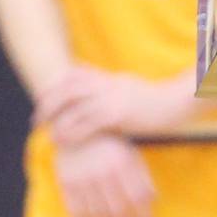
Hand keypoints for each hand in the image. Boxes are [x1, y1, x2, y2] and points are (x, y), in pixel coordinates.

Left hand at [36, 68, 193, 144]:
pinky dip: (70, 132)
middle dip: (48, 102)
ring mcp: (112, 98)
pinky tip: (64, 141)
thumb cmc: (158, 100)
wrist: (179, 103)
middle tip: (37, 119)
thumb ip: (112, 85)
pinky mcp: (117, 114)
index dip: (55, 86)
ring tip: (49, 134)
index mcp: (109, 77)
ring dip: (56, 120)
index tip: (44, 99)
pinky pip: (86, 123)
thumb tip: (100, 87)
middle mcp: (107, 84)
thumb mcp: (131, 86)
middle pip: (67, 88)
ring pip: (73, 105)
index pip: (75, 74)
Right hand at [52, 134, 155, 216]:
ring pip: (99, 215)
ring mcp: (82, 179)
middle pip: (118, 210)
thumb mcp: (130, 154)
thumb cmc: (110, 145)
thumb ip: (141, 176)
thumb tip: (153, 201)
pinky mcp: (66, 185)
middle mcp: (101, 172)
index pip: (137, 197)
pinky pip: (78, 213)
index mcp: (121, 162)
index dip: (144, 216)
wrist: (76, 131)